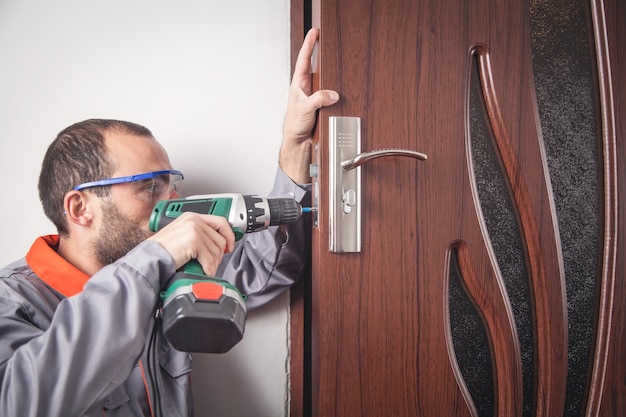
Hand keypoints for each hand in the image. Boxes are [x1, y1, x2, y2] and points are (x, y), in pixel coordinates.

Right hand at [148, 213, 234, 275]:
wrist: (148, 258)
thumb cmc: (161, 251)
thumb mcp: (182, 236)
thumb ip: (198, 235)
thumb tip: (218, 245)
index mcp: (192, 217)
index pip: (220, 222)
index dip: (229, 235)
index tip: (229, 246)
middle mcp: (194, 220)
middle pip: (220, 238)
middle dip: (220, 255)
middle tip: (213, 263)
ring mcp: (193, 229)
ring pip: (217, 249)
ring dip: (214, 263)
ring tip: (206, 269)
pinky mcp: (193, 241)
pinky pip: (209, 258)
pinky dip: (208, 268)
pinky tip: (203, 272)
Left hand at [281, 27, 339, 183]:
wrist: (298, 144)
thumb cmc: (294, 127)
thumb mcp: (305, 109)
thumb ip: (318, 99)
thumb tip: (332, 93)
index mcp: (298, 85)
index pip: (304, 60)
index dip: (309, 45)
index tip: (314, 32)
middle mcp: (305, 89)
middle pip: (314, 65)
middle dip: (317, 51)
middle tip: (322, 37)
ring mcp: (313, 96)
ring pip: (323, 80)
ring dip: (328, 73)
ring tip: (332, 59)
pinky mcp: (321, 105)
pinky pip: (329, 94)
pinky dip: (334, 90)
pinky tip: (339, 90)